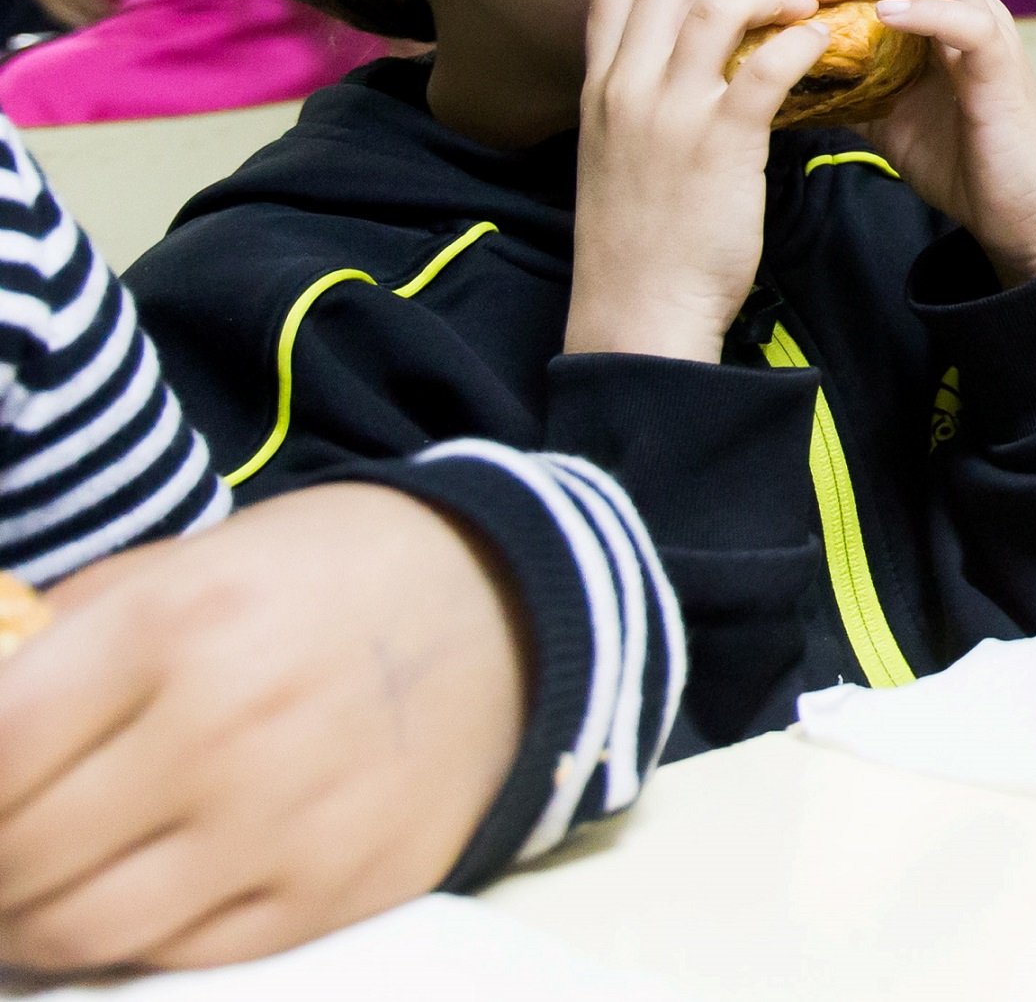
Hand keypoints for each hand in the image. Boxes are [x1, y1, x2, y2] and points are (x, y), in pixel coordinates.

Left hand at [0, 485, 526, 972]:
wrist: (502, 613)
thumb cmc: (328, 575)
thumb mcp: (191, 560)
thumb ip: (64, 634)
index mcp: (179, 625)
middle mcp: (228, 731)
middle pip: (23, 854)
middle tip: (2, 843)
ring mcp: (287, 824)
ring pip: (85, 929)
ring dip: (34, 919)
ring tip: (37, 888)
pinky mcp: (335, 893)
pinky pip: (182, 957)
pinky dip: (131, 940)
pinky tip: (131, 896)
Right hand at [567, 0, 833, 361]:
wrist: (640, 311)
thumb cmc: (638, 244)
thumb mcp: (618, 158)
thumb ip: (639, 108)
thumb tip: (690, 75)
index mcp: (599, 89)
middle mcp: (626, 88)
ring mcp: (671, 113)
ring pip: (717, 6)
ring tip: (805, 10)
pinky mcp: (722, 144)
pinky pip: (767, 64)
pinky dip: (801, 42)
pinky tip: (821, 48)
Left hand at [788, 0, 1035, 285]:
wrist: (1019, 213)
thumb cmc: (959, 162)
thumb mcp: (886, 115)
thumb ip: (849, 83)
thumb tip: (788, 72)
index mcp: (944, 9)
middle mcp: (970, 6)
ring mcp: (990, 31)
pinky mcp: (1002, 66)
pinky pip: (966, 21)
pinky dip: (923, 12)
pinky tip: (882, 19)